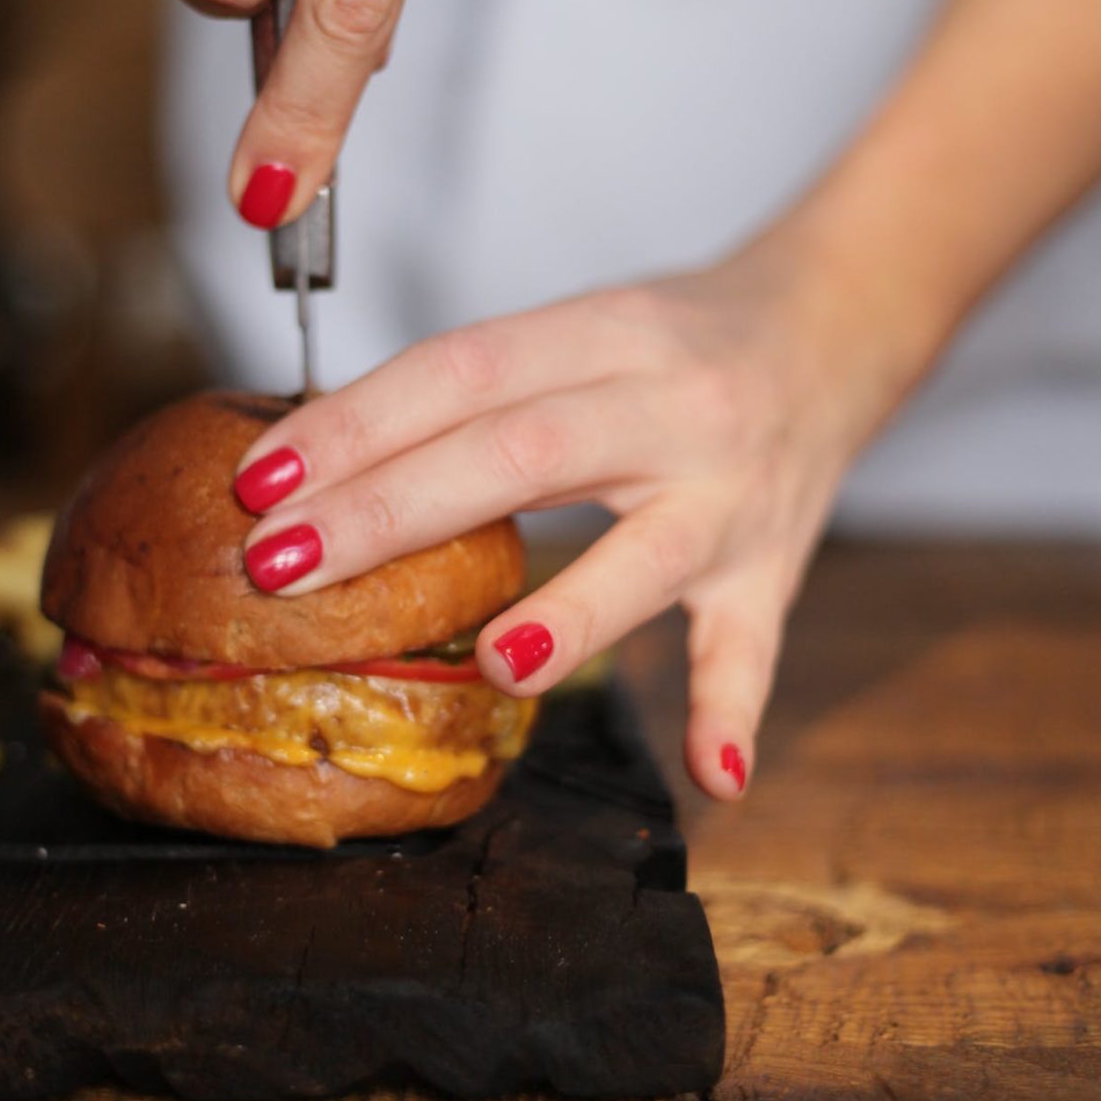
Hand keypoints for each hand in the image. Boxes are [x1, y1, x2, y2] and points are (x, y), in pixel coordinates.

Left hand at [229, 236, 886, 800]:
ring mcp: (731, 496)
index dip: (356, 422)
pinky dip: (734, 715)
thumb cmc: (679, 339)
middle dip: (393, 510)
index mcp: (606, 335)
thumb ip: (482, 389)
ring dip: (571, 614)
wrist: (838, 323)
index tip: (262, 479)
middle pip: (523, 454)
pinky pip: (755, 649)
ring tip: (491, 663)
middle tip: (283, 565)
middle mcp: (672, 409)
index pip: (462, 372)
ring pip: (648, 553)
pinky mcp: (777, 569)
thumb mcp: (582, 328)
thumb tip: (331, 462)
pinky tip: (709, 777)